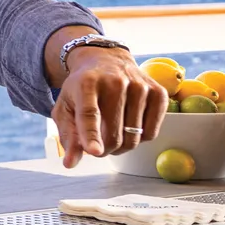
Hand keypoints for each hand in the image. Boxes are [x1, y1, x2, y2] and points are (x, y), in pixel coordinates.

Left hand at [52, 48, 167, 166]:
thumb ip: (67, 136)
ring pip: (134, 137)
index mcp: (86, 84)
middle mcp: (115, 82)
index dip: (91, 135)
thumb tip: (70, 164)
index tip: (94, 152)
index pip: (89, 114)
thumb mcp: (65, 107)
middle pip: (114, 134)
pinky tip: (129, 125)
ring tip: (112, 133)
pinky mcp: (159, 92)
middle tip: (98, 145)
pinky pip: (152, 133)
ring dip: (121, 146)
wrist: (106, 60)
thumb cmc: (82, 89)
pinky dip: (140, 138)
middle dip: (104, 149)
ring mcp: (140, 86)